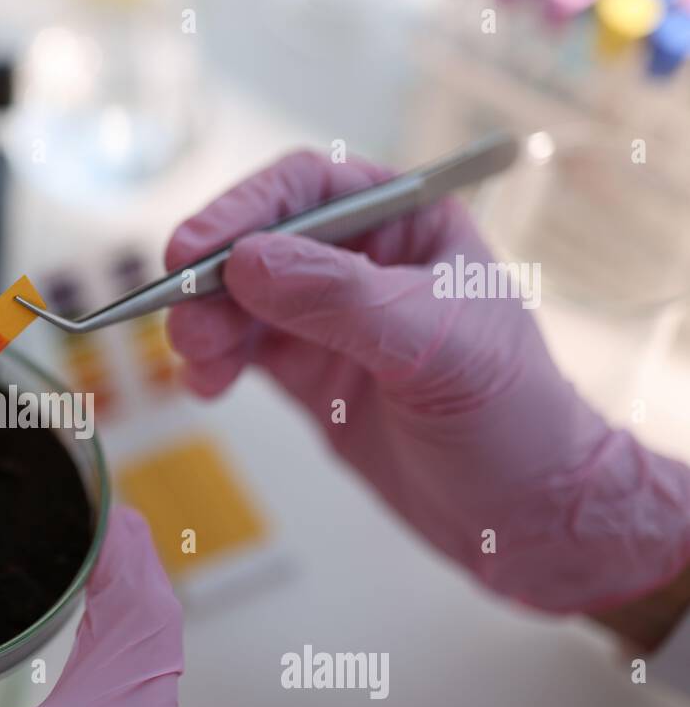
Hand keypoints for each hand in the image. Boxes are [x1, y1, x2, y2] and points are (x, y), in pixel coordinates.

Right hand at [165, 151, 689, 617]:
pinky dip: (214, 363)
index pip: (309, 190)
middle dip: (213, 278)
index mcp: (410, 225)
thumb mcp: (435, 348)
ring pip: (242, 300)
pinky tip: (209, 385)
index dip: (244, 210)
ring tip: (198, 363)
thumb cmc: (512, 419)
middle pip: (261, 243)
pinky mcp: (313, 374)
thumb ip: (341, 300)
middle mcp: (365, 263)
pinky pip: (244, 351)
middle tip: (183, 320)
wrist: (522, 516)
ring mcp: (333, 321)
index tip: (192, 250)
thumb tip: (247, 263)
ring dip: (206, 324)